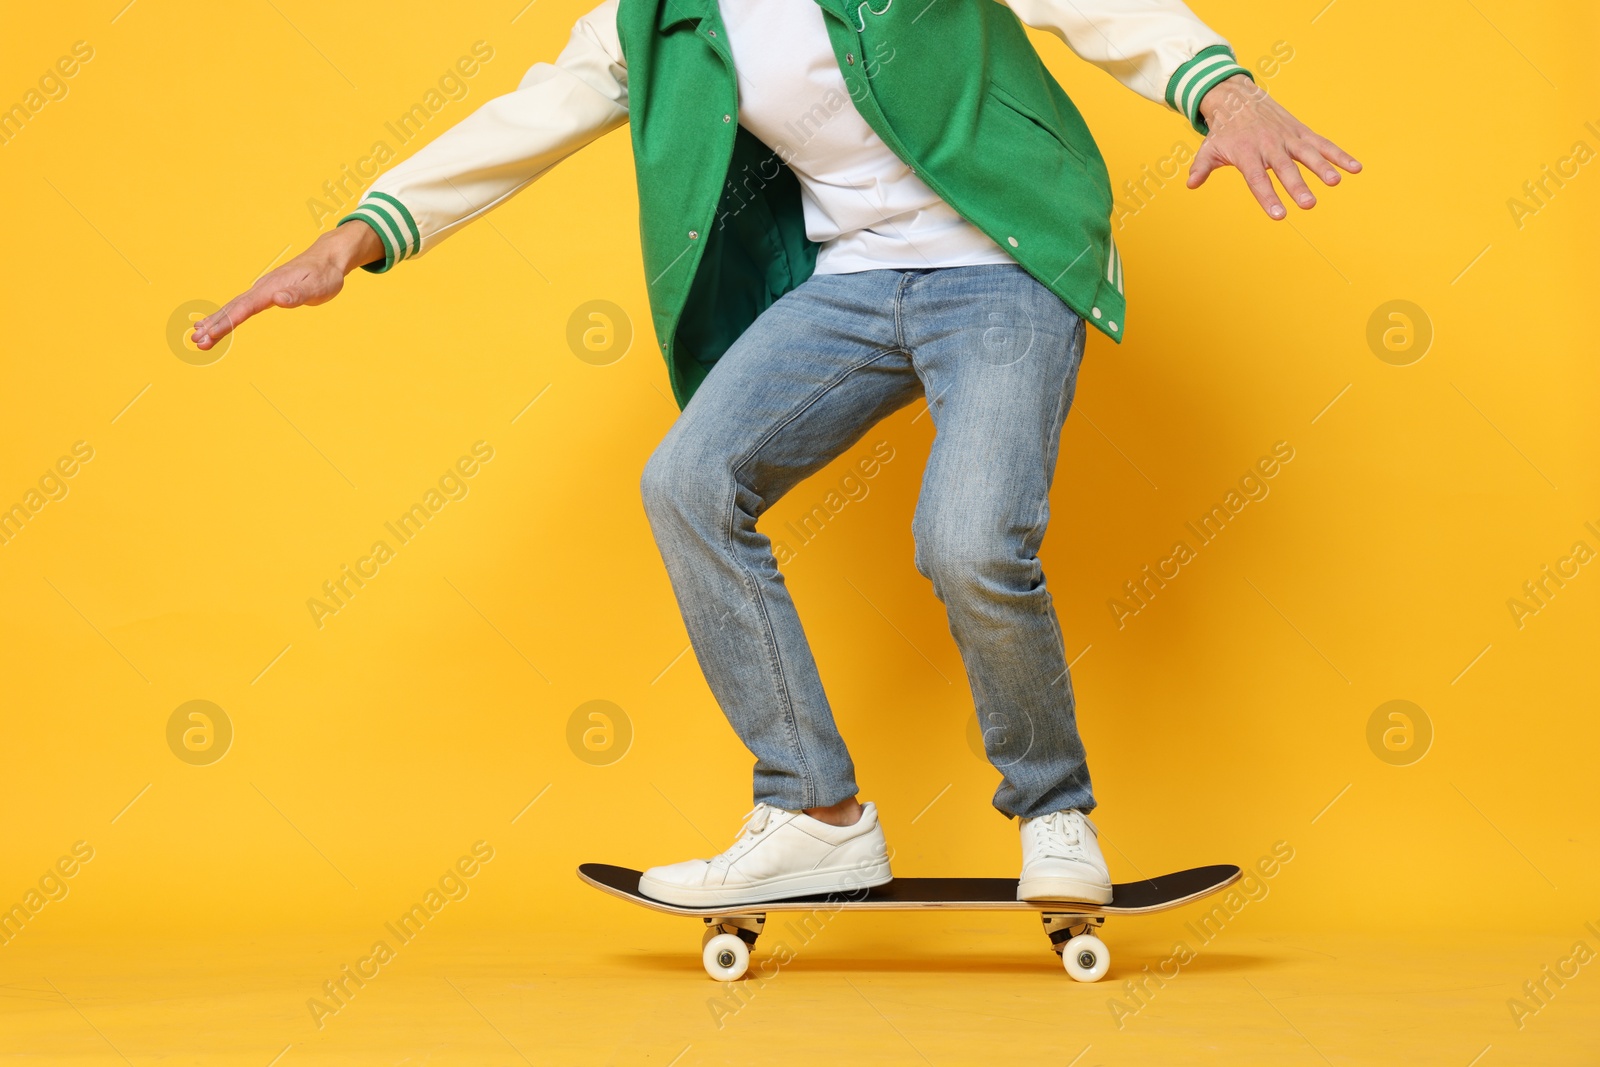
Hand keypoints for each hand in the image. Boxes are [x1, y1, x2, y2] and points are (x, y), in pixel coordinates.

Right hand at [190, 221, 383, 349]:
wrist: (327, 258)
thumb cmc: (325, 275)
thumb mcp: (317, 287)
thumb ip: (297, 294)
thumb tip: (277, 299)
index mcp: (272, 287)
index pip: (245, 307)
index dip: (227, 322)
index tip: (210, 334)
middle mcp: (262, 287)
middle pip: (234, 308)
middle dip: (215, 325)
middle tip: (196, 342)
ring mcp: (262, 289)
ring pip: (234, 307)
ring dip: (216, 321)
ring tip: (197, 336)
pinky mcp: (265, 293)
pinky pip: (241, 306)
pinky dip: (226, 315)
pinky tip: (215, 323)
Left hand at [1188, 74, 1359, 219]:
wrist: (1238, 97)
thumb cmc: (1223, 130)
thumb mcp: (1209, 148)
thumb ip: (1201, 167)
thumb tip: (1191, 184)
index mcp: (1246, 153)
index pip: (1257, 179)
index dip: (1268, 196)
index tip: (1279, 215)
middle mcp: (1269, 145)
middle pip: (1285, 169)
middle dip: (1297, 186)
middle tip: (1308, 205)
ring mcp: (1287, 137)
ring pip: (1307, 153)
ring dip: (1322, 168)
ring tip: (1334, 182)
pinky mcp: (1300, 131)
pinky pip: (1323, 144)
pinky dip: (1339, 155)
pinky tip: (1355, 168)